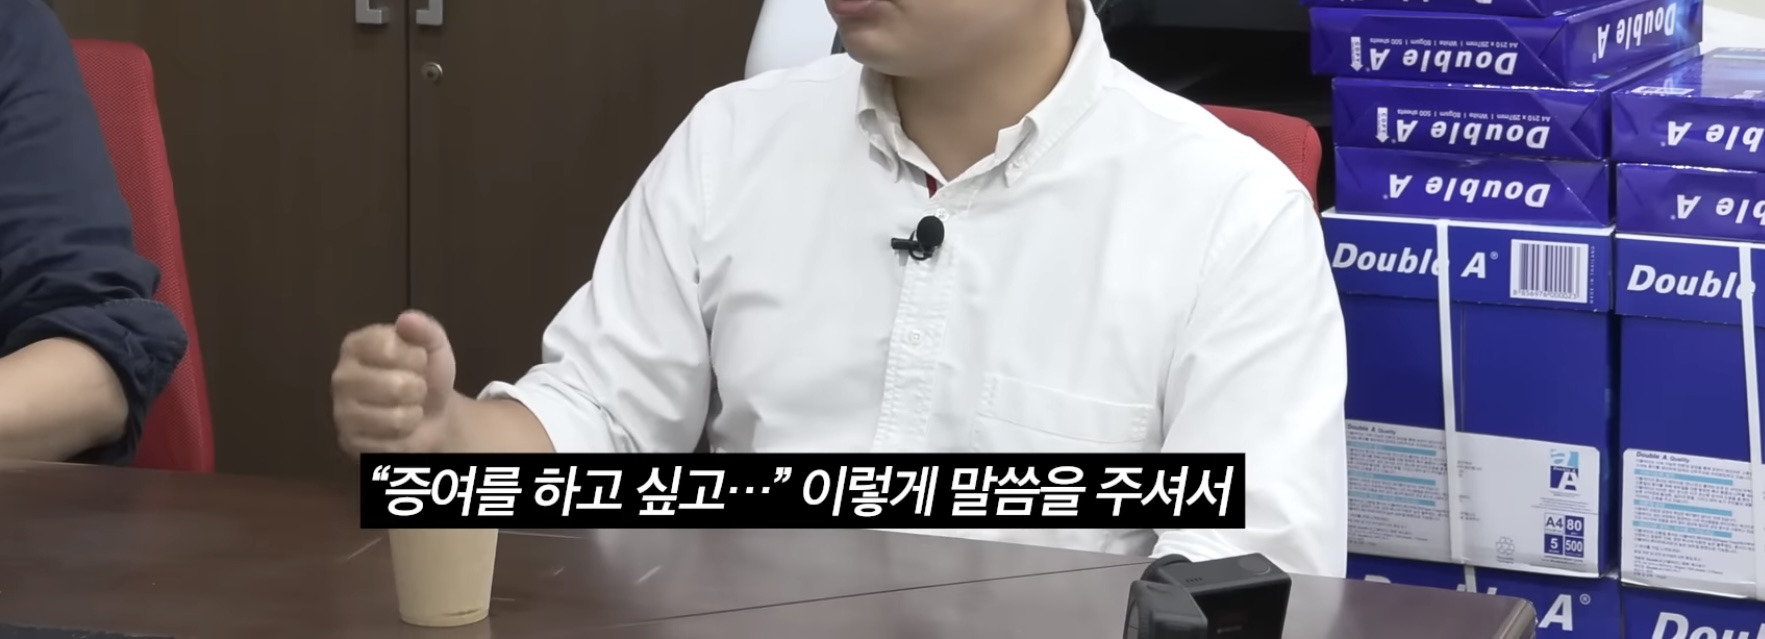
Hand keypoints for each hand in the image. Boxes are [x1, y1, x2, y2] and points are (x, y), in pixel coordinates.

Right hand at [331, 310, 458, 455]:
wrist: (431, 415)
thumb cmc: (426, 375)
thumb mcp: (434, 347)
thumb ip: (425, 329)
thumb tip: (406, 319)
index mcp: (356, 345)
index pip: (389, 348)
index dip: (416, 356)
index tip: (418, 360)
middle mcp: (341, 377)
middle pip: (395, 386)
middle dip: (418, 389)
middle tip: (415, 388)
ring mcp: (342, 412)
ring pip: (395, 418)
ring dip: (414, 414)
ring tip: (408, 408)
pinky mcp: (350, 442)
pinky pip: (390, 444)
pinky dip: (405, 438)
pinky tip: (399, 430)